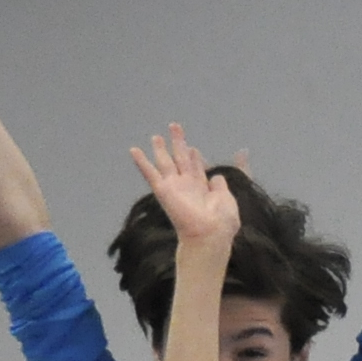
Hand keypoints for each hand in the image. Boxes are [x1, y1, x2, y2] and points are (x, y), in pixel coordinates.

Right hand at [132, 126, 238, 248]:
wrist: (210, 234)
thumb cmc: (222, 220)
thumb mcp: (227, 198)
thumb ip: (221, 185)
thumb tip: (218, 176)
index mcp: (204, 188)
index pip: (197, 167)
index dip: (196, 157)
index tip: (194, 148)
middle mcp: (188, 185)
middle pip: (182, 158)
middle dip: (179, 143)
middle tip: (175, 126)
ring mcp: (175, 187)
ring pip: (165, 162)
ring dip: (161, 148)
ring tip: (156, 136)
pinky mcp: (163, 190)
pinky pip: (150, 173)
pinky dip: (141, 162)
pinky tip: (134, 150)